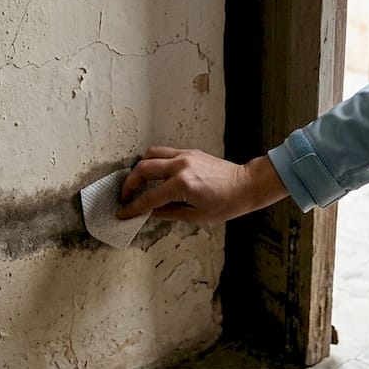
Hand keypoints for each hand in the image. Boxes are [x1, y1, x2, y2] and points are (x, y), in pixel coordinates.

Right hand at [116, 146, 288, 222]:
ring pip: (151, 154)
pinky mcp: (189, 152)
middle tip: (125, 197)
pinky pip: (164, 153)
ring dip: (139, 168)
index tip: (122, 212)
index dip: (133, 207)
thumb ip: (168, 213)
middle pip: (143, 168)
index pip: (149, 197)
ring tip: (137, 183)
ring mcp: (185, 156)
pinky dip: (153, 162)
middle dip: (129, 184)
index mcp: (182, 185)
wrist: (246, 185)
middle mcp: (181, 166)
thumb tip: (149, 212)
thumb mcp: (196, 216)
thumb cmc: (226, 204)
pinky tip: (154, 174)